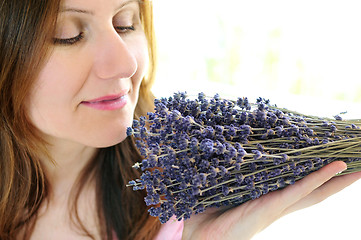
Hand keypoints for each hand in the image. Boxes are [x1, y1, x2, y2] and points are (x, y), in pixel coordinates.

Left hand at [182, 161, 360, 239]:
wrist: (200, 235)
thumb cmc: (208, 212)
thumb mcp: (224, 188)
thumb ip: (230, 175)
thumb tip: (224, 151)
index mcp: (269, 199)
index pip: (300, 186)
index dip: (319, 175)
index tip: (334, 161)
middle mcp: (279, 203)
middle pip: (316, 190)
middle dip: (338, 179)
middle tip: (356, 163)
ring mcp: (278, 205)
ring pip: (316, 190)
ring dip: (338, 177)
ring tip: (358, 165)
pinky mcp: (272, 206)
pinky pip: (301, 190)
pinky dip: (320, 177)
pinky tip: (337, 166)